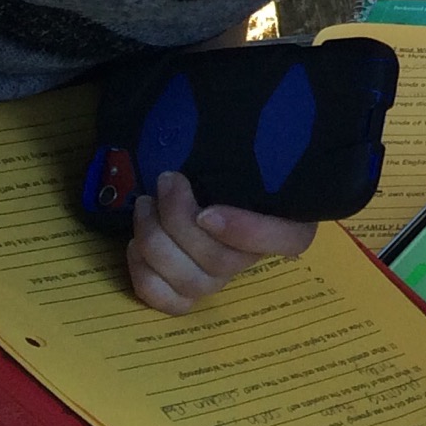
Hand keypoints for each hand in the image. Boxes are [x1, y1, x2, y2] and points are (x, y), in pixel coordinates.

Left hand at [126, 170, 313, 314]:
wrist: (193, 186)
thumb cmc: (224, 164)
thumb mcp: (241, 153)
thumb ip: (241, 153)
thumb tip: (231, 123)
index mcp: (288, 222)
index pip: (291, 242)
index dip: (249, 233)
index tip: (207, 210)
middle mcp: (254, 258)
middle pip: (221, 261)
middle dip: (180, 221)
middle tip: (165, 181)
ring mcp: (220, 280)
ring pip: (191, 280)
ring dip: (156, 241)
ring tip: (143, 204)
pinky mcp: (188, 294)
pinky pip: (168, 302)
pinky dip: (144, 276)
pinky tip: (134, 245)